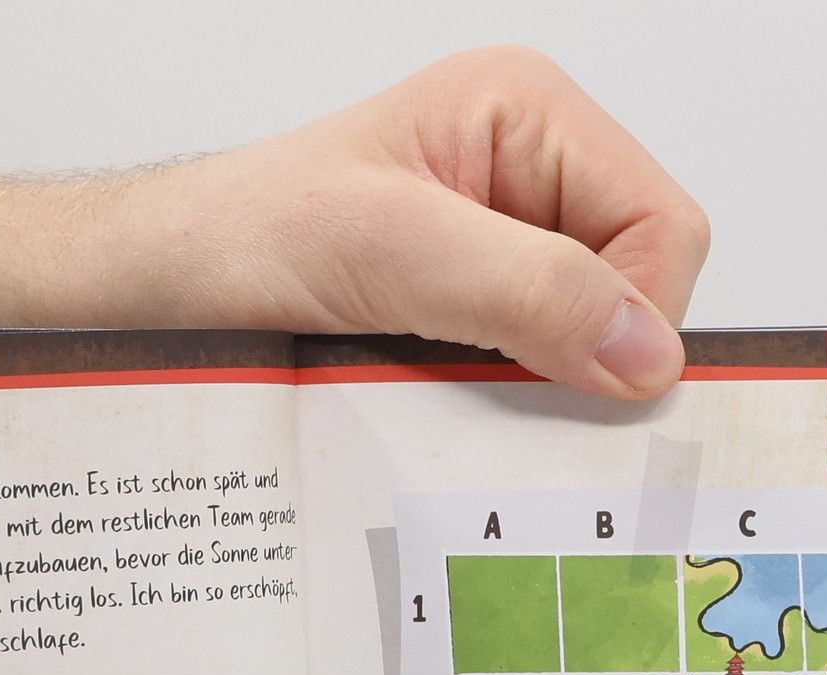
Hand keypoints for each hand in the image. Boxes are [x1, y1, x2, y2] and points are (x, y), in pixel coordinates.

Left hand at [156, 47, 709, 398]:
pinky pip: (534, 377)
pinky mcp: (472, 315)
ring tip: (449, 387)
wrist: (161, 290)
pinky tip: (443, 402)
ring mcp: (503, 250)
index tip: (578, 378)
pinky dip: (503, 406)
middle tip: (495, 385)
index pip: (665, 226)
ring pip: (590, 345)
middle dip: (586, 352)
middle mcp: (530, 178)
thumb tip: (646, 351)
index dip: (637, 313)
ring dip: (538, 386)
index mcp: (529, 115)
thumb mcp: (390, 253)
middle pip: (639, 288)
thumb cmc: (243, 238)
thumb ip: (526, 290)